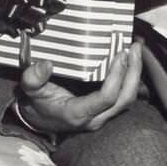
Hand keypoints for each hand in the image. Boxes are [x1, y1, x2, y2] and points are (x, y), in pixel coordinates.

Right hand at [15, 38, 142, 134]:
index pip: (106, 98)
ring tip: (136, 50)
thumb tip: (46, 64)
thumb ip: (34, 79)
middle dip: (133, 72)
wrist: (39, 118)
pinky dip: (130, 77)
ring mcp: (103, 116)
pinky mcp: (107, 110)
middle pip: (124, 99)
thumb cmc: (38, 102)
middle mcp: (95, 118)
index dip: (116, 76)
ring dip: (135, 73)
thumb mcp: (30, 89)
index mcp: (78, 113)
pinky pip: (124, 95)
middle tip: (135, 47)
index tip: (119, 54)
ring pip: (128, 98)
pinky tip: (130, 59)